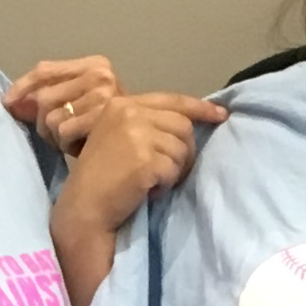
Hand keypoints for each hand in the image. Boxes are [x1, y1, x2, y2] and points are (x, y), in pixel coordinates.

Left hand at [5, 56, 125, 149]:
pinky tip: (79, 148)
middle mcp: (101, 75)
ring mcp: (104, 95)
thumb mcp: (79, 102)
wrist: (142, 146)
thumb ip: (48, 95)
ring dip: (55, 136)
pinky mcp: (104, 117)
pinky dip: (66, 144)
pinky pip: (63, 130)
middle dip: (42, 122)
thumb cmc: (107, 128)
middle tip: (56, 135)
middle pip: (43, 96)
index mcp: (96, 64)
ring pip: (51, 117)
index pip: (45, 70)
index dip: (21, 87)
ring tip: (72, 141)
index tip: (7, 103)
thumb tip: (9, 102)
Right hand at [55, 91, 225, 232]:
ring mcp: (137, 134)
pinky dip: (165, 184)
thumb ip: (146, 123)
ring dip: (173, 170)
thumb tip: (189, 124)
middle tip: (166, 170)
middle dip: (182, 151)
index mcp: (122, 103)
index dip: (200, 108)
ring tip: (151, 180)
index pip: (172, 100)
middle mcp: (129, 113)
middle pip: (183, 126)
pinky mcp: (145, 158)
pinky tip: (147, 189)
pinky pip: (174, 170)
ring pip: (182, 149)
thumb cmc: (101, 175)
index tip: (221, 115)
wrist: (84, 205)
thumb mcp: (118, 135)